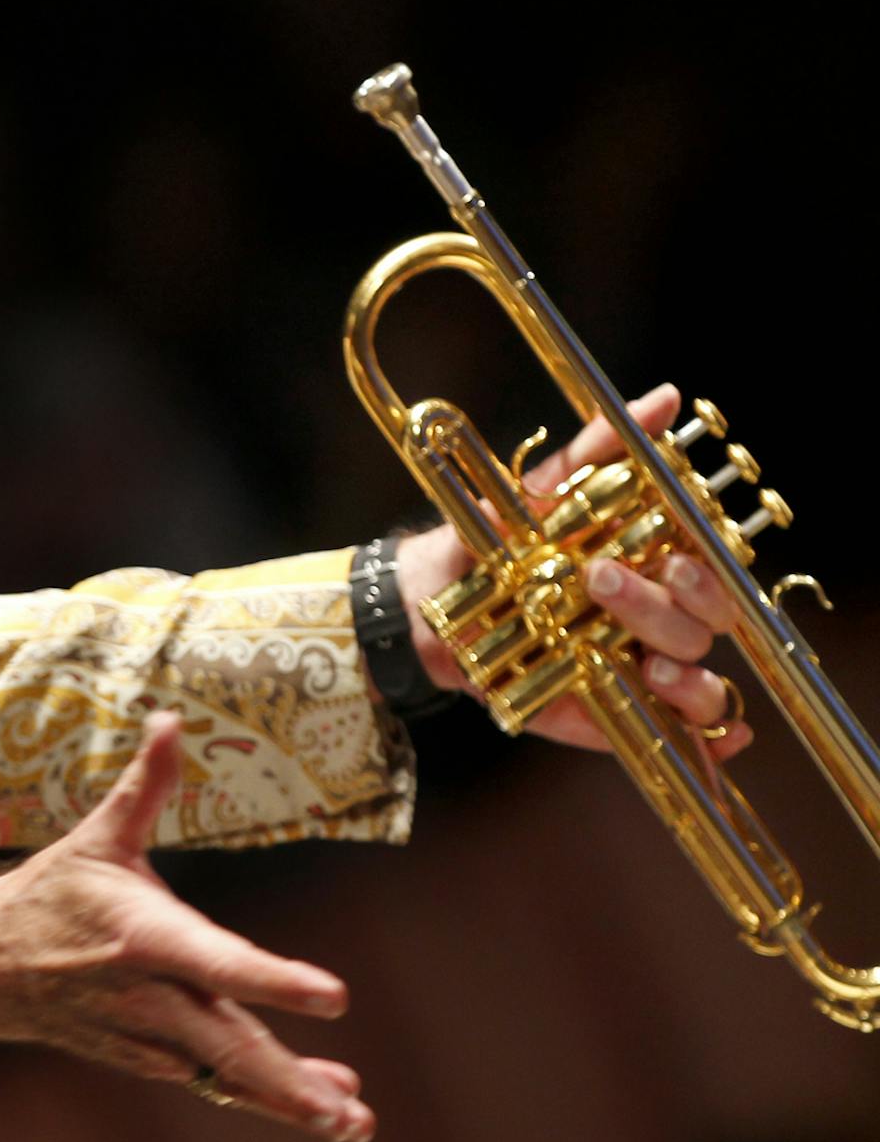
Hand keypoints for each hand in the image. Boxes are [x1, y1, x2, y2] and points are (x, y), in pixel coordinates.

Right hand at [0, 715, 374, 1141]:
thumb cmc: (52, 895)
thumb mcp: (97, 838)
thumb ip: (145, 786)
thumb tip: (170, 717)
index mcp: (143, 936)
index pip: (218, 962)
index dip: (273, 980)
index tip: (333, 995)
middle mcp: (148, 996)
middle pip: (226, 1046)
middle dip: (288, 1081)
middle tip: (346, 1112)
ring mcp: (147, 1036)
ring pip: (225, 1075)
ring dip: (287, 1099)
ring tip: (350, 1122)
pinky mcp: (147, 1059)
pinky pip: (211, 1081)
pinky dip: (261, 1095)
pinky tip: (320, 1104)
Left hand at [394, 383, 751, 758]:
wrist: (427, 596)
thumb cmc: (498, 538)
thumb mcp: (543, 490)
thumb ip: (600, 451)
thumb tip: (661, 398)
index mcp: (655, 564)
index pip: (713, 572)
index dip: (708, 572)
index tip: (675, 557)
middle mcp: (656, 618)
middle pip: (706, 626)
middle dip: (666, 609)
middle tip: (601, 582)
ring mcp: (636, 668)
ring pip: (701, 682)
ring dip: (690, 678)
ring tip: (648, 664)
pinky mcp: (608, 711)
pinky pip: (670, 735)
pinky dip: (701, 742)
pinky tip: (710, 742)